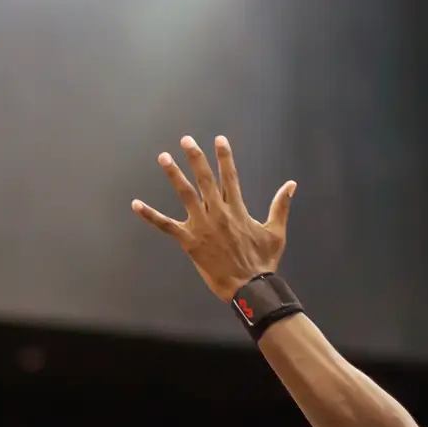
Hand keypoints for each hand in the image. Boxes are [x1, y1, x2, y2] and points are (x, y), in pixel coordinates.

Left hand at [131, 136, 296, 301]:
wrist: (249, 287)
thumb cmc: (263, 261)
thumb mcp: (276, 232)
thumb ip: (280, 205)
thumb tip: (291, 184)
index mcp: (237, 209)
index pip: (229, 176)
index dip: (224, 156)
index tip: (219, 139)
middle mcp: (218, 213)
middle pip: (205, 179)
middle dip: (196, 157)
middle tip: (186, 140)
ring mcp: (202, 226)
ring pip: (186, 194)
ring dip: (174, 174)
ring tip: (164, 157)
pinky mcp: (189, 241)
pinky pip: (166, 226)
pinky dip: (150, 215)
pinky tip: (135, 204)